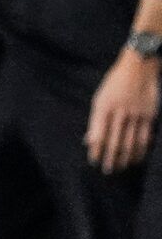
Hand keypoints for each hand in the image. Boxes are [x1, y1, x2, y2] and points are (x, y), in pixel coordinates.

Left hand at [86, 51, 158, 173]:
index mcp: (103, 108)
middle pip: (114, 141)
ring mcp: (136, 114)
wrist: (138, 67)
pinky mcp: (149, 115)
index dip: (96, 150)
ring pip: (130, 141)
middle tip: (107, 171)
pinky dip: (141, 149)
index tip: (93, 161)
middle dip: (110, 158)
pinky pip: (145, 137)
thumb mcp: (99, 99)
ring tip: (121, 168)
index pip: (98, 135)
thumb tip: (88, 141)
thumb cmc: (114, 84)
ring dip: (125, 157)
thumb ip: (95, 121)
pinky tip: (137, 158)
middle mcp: (119, 113)